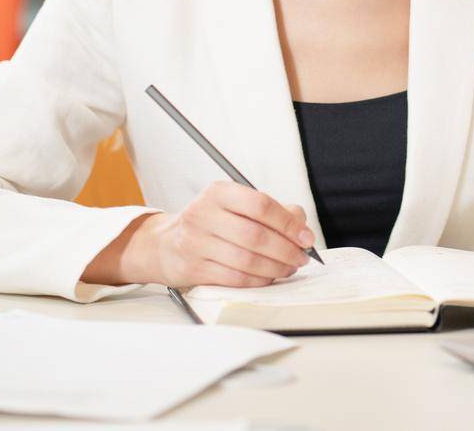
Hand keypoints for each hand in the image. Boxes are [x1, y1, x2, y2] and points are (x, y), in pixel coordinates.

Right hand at [81, 181, 314, 288]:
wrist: (166, 245)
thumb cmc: (212, 224)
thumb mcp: (235, 205)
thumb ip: (271, 210)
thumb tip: (301, 226)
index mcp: (218, 192)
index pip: (260, 205)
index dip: (288, 223)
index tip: (306, 237)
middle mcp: (203, 214)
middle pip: (256, 235)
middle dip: (286, 250)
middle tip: (302, 257)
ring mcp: (196, 243)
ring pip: (247, 260)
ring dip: (276, 268)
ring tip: (289, 268)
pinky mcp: (193, 269)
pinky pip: (235, 278)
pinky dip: (259, 280)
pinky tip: (269, 277)